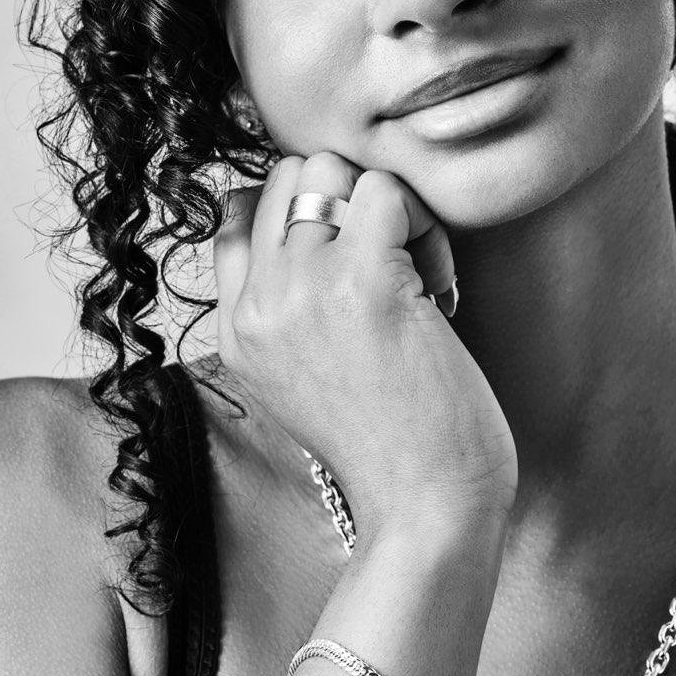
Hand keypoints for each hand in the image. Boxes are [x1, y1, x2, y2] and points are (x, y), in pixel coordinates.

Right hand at [214, 152, 517, 542]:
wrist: (422, 509)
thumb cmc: (388, 446)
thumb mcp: (302, 380)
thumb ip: (288, 309)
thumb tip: (320, 223)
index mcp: (235, 330)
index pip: (238, 212)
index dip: (305, 212)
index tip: (354, 258)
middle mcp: (257, 305)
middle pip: (285, 175)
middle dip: (348, 198)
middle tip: (391, 263)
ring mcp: (302, 290)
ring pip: (329, 167)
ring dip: (388, 206)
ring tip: (417, 273)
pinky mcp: (364, 284)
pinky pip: (388, 191)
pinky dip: (427, 227)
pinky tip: (439, 291)